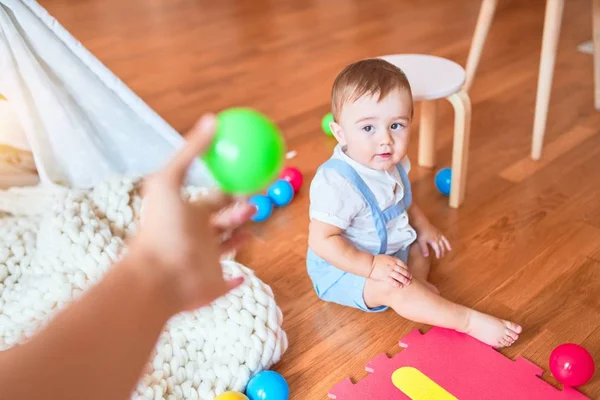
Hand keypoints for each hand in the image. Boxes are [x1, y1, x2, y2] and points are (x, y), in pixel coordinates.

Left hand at [130, 114, 255, 311]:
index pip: (215, 199)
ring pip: (231, 246)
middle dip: (241, 210)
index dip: (232, 189)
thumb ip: (190, 151)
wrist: (158, 275)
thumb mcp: (169, 180)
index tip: (250, 178)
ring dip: (243, 237)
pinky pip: (229, 283)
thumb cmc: (161, 227)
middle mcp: (200, 237)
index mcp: (191, 215)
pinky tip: (242, 276)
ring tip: (254, 226)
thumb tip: (213, 119)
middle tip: (257, 201)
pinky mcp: (215, 285)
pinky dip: (236, 280)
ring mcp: (207, 262)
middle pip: (226, 220)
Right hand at [369, 254, 411, 287]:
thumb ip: (393, 260)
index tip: (409, 272)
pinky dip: (397, 284)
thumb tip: (399, 262)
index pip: (403, 265)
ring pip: (399, 276)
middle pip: (403, 271)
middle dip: (408, 275)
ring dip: (404, 280)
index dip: (407, 269)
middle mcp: (392, 266)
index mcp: (393, 260)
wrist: (369, 264)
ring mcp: (389, 272)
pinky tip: (400, 286)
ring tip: (407, 283)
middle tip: (410, 279)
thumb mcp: (387, 257)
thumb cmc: (377, 260)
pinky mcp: (385, 277)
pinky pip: (393, 281)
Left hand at [416, 222, 450, 258]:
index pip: (438, 249)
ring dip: (447, 245)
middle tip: (442, 255)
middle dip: (442, 251)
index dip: (438, 253)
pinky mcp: (437, 230)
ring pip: (444, 240)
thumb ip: (424, 249)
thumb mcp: (421, 241)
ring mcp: (438, 233)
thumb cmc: (421, 232)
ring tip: (449, 249)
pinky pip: (443, 236)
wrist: (421, 222)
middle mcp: (438, 237)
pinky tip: (443, 239)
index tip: (438, 257)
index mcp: (434, 241)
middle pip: (441, 245)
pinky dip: (444, 239)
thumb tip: (426, 256)